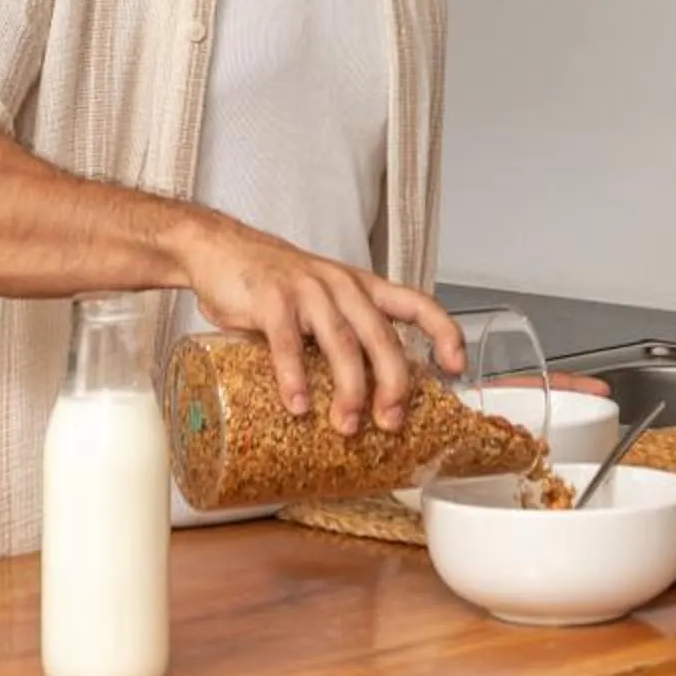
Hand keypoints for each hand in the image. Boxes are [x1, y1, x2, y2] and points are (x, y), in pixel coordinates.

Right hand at [172, 216, 464, 433]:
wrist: (219, 250)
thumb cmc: (274, 287)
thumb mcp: (321, 304)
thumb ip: (342, 337)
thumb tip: (363, 399)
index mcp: (362, 288)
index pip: (417, 304)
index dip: (443, 333)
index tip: (455, 368)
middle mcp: (342, 286)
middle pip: (382, 336)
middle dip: (393, 384)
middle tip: (390, 422)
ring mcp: (307, 290)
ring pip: (342, 342)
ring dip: (349, 389)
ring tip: (347, 426)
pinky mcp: (271, 298)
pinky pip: (287, 342)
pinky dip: (294, 377)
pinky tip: (298, 405)